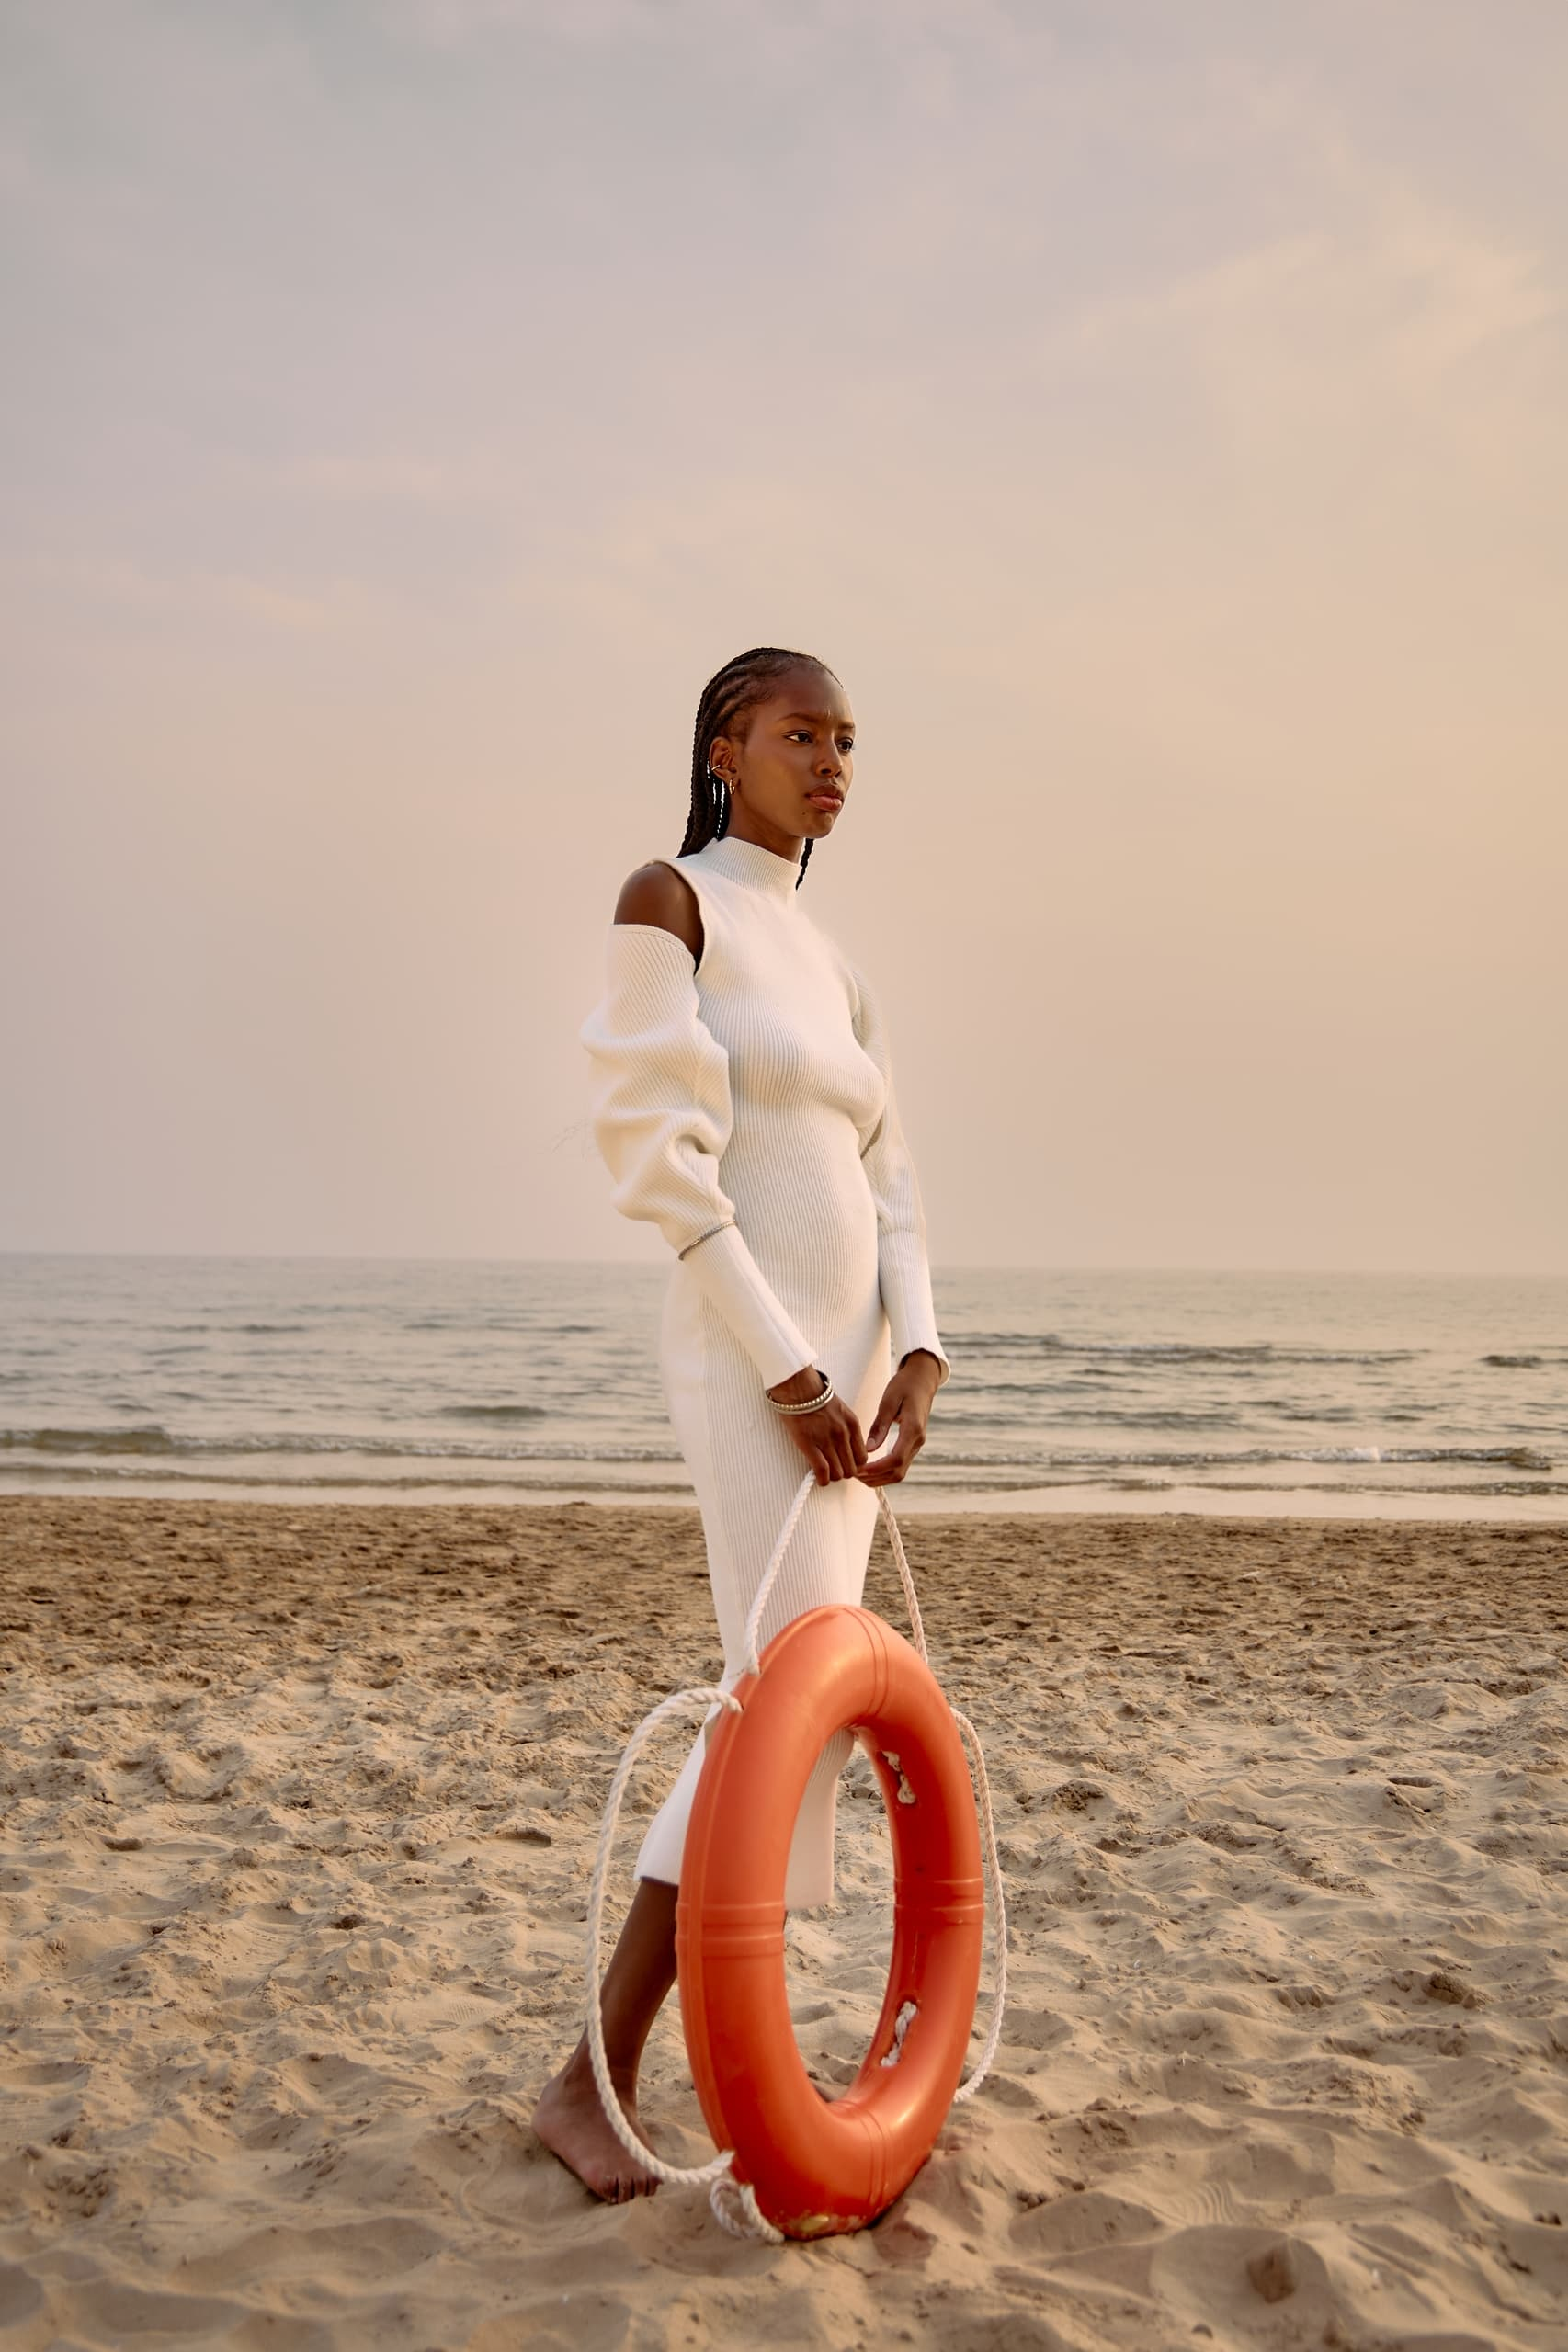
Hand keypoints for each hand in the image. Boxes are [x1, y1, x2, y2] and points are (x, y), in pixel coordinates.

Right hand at [765, 1364, 868, 1485]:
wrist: (797, 1387)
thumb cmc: (815, 1397)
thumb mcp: (840, 1411)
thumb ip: (847, 1429)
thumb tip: (847, 1449)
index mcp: (852, 1424)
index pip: (862, 1456)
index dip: (855, 1465)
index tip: (847, 1465)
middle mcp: (843, 1434)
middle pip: (852, 1468)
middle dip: (844, 1472)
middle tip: (835, 1470)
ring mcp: (827, 1440)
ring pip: (839, 1473)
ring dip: (832, 1476)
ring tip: (825, 1472)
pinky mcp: (809, 1445)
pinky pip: (822, 1471)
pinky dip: (822, 1479)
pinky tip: (819, 1479)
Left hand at [855, 1350, 941, 1486]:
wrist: (922, 1380)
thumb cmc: (905, 1386)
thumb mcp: (889, 1401)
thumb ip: (880, 1426)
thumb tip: (869, 1449)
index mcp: (913, 1429)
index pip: (896, 1459)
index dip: (877, 1469)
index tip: (860, 1470)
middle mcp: (917, 1441)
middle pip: (898, 1472)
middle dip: (876, 1478)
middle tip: (854, 1474)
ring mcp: (917, 1444)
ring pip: (900, 1472)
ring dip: (880, 1478)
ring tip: (859, 1474)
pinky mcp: (912, 1444)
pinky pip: (900, 1465)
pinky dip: (884, 1471)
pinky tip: (870, 1468)